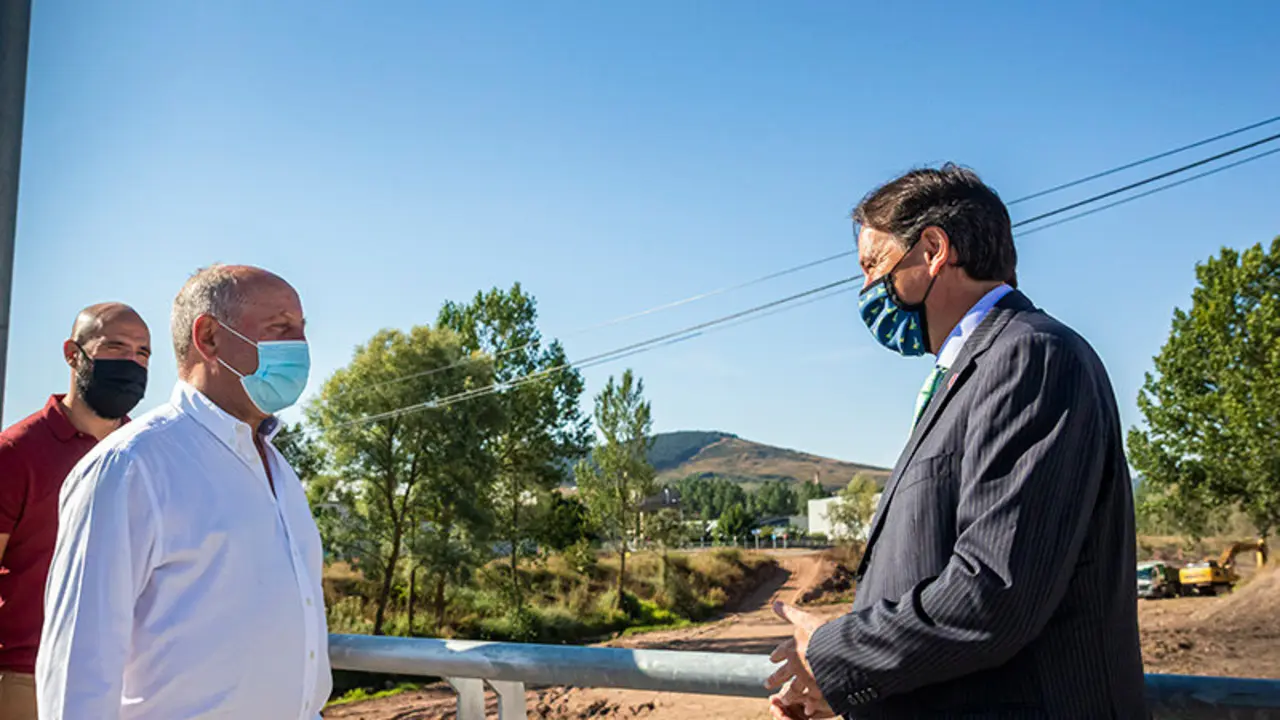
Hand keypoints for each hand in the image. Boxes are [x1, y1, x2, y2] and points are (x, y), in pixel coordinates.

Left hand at [766, 602, 835, 718]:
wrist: (838, 654)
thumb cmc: (823, 634)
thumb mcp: (806, 620)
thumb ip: (790, 613)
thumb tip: (774, 603)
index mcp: (793, 648)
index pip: (782, 652)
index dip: (777, 655)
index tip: (772, 659)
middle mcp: (796, 666)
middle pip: (783, 674)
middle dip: (776, 678)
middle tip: (766, 684)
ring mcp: (807, 680)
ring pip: (794, 690)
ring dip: (788, 695)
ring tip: (784, 699)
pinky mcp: (818, 691)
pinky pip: (811, 700)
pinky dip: (809, 705)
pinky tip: (807, 710)